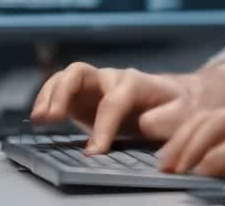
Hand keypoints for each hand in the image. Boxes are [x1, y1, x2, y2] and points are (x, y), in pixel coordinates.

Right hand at [30, 61, 224, 152]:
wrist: (184, 96)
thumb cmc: (184, 106)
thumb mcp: (186, 114)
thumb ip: (168, 120)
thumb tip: (145, 123)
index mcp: (138, 82)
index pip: (115, 100)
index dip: (103, 125)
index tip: (95, 152)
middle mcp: (114, 78)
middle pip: (82, 72)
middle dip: (64, 93)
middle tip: (50, 118)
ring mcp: (99, 84)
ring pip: (68, 76)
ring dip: (50, 93)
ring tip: (38, 118)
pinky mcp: (88, 95)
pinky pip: (62, 88)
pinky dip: (47, 97)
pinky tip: (38, 116)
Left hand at [156, 99, 224, 181]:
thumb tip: (223, 168)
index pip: (211, 116)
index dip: (186, 135)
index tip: (171, 158)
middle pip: (205, 118)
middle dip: (179, 141)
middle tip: (164, 166)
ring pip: (214, 126)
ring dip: (189, 149)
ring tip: (176, 171)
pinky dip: (214, 160)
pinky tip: (204, 174)